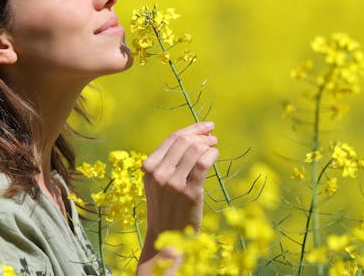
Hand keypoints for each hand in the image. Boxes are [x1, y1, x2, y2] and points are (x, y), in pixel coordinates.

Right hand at [135, 122, 218, 274]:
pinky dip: (212, 154)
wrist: (166, 237)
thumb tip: (190, 137)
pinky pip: (203, 163)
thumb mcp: (156, 183)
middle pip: (184, 141)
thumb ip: (166, 162)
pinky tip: (215, 154)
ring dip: (208, 144)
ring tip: (214, 145)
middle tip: (212, 135)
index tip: (204, 126)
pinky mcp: (189, 192)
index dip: (191, 128)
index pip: (171, 139)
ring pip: (194, 150)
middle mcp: (158, 173)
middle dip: (201, 134)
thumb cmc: (165, 208)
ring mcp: (173, 183)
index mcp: (148, 168)